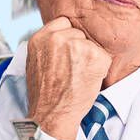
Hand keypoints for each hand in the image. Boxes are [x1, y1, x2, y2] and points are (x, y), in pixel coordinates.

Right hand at [26, 17, 111, 139]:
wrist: (52, 116)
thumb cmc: (44, 95)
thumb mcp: (36, 63)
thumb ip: (48, 46)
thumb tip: (62, 37)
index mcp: (40, 38)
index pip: (63, 23)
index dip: (69, 39)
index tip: (68, 53)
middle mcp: (56, 38)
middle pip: (79, 33)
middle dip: (80, 49)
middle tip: (73, 70)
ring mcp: (75, 45)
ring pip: (91, 45)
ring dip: (91, 59)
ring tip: (79, 77)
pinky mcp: (93, 55)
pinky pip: (104, 56)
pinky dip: (101, 69)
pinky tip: (88, 80)